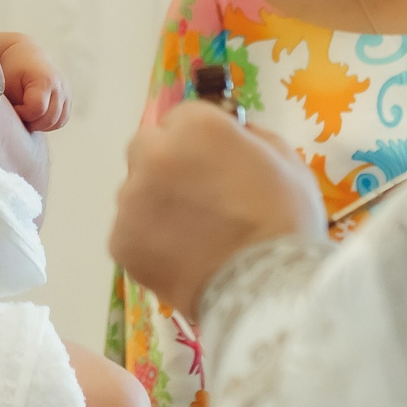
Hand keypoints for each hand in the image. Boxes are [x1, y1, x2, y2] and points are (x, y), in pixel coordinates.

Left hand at [0, 31, 70, 131]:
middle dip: (32, 122)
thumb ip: (10, 105)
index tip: (14, 107)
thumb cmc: (12, 70)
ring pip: (57, 122)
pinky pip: (61, 120)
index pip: (37, 109)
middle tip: (19, 114)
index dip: (23, 114)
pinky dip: (49, 122)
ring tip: (27, 114)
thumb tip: (12, 125)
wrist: (24, 56)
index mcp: (45, 80)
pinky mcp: (68, 99)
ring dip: (41, 124)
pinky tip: (36, 116)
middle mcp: (60, 86)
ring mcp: (66, 93)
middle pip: (49, 119)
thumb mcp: (5, 85)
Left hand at [109, 102, 325, 319]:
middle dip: (168, 165)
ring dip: (156, 204)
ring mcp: (131, 199)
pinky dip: (149, 242)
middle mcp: (154, 154)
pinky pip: (131, 232)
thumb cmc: (286, 220)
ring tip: (192, 236)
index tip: (215, 162)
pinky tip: (180, 258)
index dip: (199, 141)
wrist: (267, 289)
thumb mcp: (285, 160)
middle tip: (198, 197)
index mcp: (195, 126)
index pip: (181, 117)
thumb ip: (249, 137)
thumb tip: (233, 135)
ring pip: (136, 192)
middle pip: (148, 148)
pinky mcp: (120, 241)